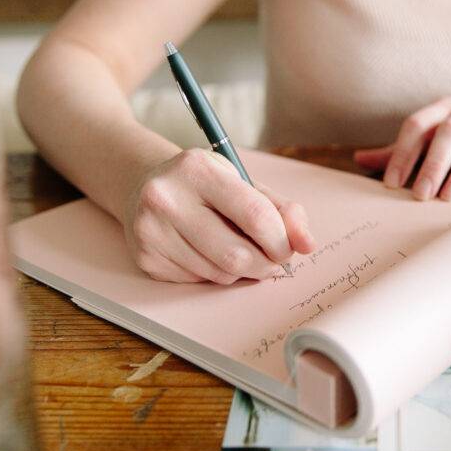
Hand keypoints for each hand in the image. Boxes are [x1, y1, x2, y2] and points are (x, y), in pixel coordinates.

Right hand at [125, 148, 315, 283]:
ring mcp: (151, 230)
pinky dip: (214, 274)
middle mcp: (167, 197)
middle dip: (265, 264)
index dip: (281, 240)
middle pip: (236, 254)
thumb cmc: (204, 185)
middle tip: (271, 260)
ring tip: (236, 250)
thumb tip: (307, 244)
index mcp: (197, 169)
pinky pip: (198, 281)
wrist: (143, 184)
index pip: (255, 215)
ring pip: (219, 273)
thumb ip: (281, 209)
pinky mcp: (146, 257)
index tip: (288, 249)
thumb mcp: (242, 182)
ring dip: (240, 271)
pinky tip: (207, 253)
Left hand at [353, 85, 450, 207]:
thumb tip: (360, 159)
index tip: (391, 182)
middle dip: (433, 164)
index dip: (403, 152)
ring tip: (446, 201)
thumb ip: (402, 145)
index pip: (418, 124)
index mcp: (444, 107)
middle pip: (449, 133)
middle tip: (420, 195)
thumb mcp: (436, 125)